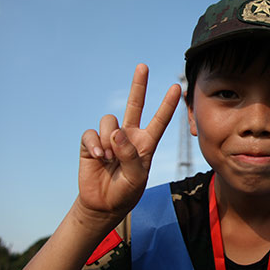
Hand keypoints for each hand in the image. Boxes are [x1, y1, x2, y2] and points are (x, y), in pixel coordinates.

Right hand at [76, 64, 180, 227]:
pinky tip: (99, 158)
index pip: (159, 121)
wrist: (103, 204)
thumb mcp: (136, 176)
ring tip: (110, 158)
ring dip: (109, 139)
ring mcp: (110, 138)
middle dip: (138, 85)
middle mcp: (129, 135)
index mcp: (146, 143)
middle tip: (143, 66)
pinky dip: (95, 145)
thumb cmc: (126, 191)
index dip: (167, 105)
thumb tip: (116, 132)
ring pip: (110, 121)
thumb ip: (130, 154)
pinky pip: (91, 133)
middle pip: (134, 105)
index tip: (178, 88)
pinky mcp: (92, 143)